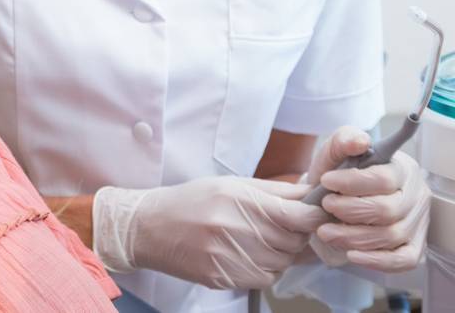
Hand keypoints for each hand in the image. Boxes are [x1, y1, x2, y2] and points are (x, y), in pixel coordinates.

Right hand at [92, 175, 328, 290]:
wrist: (148, 227)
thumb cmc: (190, 201)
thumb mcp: (229, 185)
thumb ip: (273, 191)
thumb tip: (312, 194)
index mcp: (240, 200)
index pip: (300, 216)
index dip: (314, 218)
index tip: (315, 215)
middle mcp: (236, 229)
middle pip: (295, 242)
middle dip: (295, 235)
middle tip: (279, 226)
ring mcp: (230, 257)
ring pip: (283, 262)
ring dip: (280, 253)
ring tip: (256, 239)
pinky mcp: (225, 278)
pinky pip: (265, 278)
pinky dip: (264, 268)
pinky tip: (245, 254)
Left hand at [304, 126, 429, 272]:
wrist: (335, 197)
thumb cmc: (339, 173)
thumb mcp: (335, 152)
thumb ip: (343, 140)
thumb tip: (360, 141)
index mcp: (401, 169)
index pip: (384, 178)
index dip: (352, 182)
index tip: (325, 181)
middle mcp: (415, 196)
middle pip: (388, 210)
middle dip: (350, 210)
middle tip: (326, 205)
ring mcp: (417, 223)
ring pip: (391, 236)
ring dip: (353, 236)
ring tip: (325, 231)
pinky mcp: (414, 247)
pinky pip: (403, 260)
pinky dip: (376, 261)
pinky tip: (351, 254)